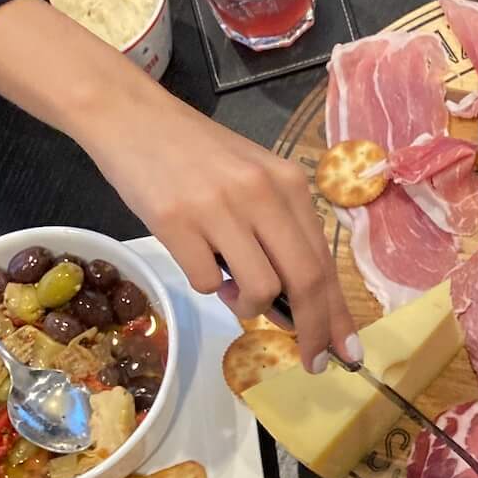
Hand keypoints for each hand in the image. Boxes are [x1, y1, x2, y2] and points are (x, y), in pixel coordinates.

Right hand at [0, 0, 356, 371]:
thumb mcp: (252, 180)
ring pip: (258, 288)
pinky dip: (207, 285)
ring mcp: (218, 209)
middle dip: (314, 330)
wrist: (131, 116)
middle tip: (313, 360)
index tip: (347, 352)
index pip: (325, 262)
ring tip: (232, 289)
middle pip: (305, 281)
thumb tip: (294, 302)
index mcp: (289, 184)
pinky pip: (206, 282)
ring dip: (249, 305)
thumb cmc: (196, 154)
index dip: (338, 313)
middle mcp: (261, 194)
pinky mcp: (176, 222)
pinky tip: (197, 259)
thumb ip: (278, 231)